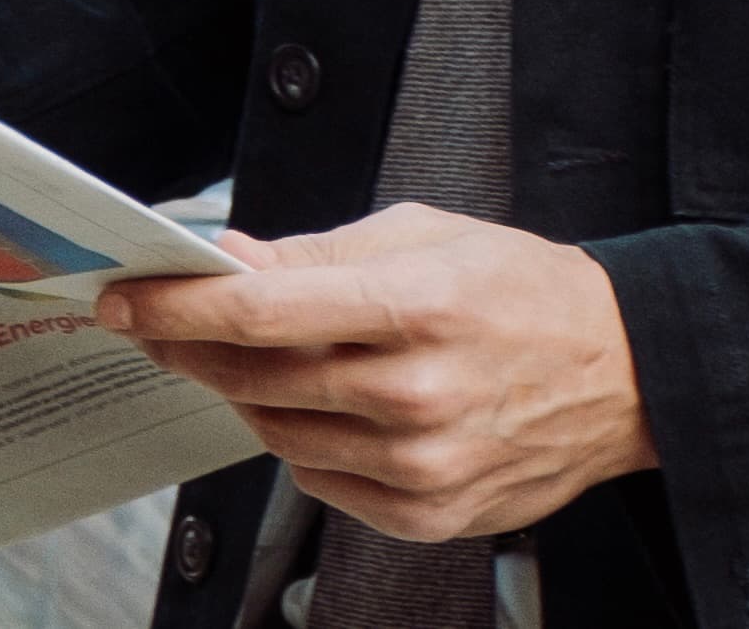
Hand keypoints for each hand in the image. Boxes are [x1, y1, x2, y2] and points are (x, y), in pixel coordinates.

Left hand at [96, 202, 655, 542]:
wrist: (620, 373)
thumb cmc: (524, 291)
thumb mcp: (426, 233)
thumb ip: (319, 254)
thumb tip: (231, 261)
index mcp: (417, 305)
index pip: (265, 310)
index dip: (181, 306)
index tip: (129, 298)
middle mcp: (415, 394)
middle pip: (259, 376)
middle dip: (193, 345)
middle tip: (160, 320)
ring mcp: (420, 466)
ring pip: (279, 433)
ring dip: (248, 392)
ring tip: (255, 355)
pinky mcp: (425, 515)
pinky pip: (320, 481)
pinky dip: (302, 440)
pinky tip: (321, 405)